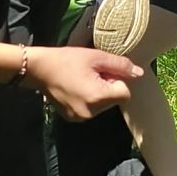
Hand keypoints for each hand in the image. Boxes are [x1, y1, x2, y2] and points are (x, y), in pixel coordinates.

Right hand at [28, 47, 142, 120]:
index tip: (103, 71)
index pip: (125, 93)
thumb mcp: (95, 57)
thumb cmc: (66, 60)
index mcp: (98, 97)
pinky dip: (88, 99)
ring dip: (99, 93)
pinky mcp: (73, 118)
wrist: (38, 69)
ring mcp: (81, 118)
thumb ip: (120, 65)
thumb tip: (139, 73)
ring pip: (103, 105)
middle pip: (114, 100)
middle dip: (108, 86)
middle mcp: (91, 112)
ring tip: (82, 79)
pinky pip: (91, 109)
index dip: (117, 79)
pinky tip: (76, 88)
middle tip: (91, 73)